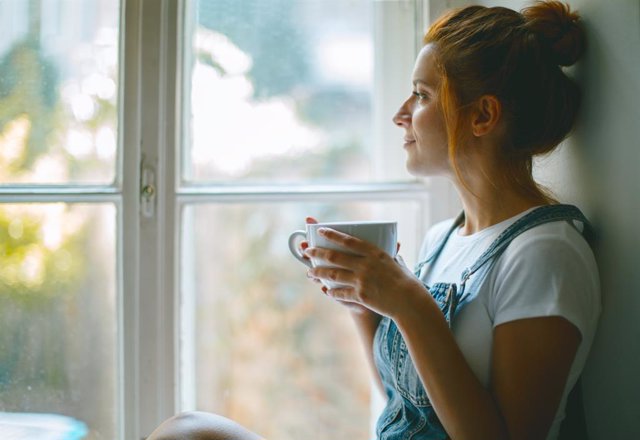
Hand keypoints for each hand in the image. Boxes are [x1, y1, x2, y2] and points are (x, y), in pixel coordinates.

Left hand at [304, 227, 425, 317]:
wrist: (410, 302)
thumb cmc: (406, 281)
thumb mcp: (397, 262)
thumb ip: (390, 254)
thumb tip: (392, 247)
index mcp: (374, 253)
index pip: (348, 240)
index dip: (332, 235)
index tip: (320, 231)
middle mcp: (366, 265)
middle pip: (335, 256)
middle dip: (318, 253)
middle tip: (306, 251)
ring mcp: (362, 280)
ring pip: (333, 274)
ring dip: (319, 273)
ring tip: (309, 272)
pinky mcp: (361, 296)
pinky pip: (341, 293)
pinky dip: (332, 292)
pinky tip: (326, 290)